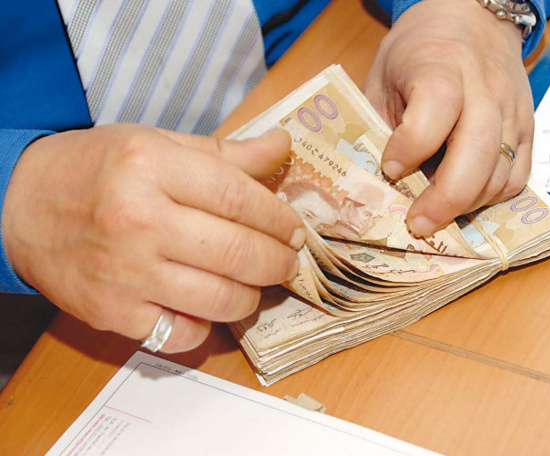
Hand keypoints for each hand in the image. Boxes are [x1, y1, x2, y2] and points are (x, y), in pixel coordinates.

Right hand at [1, 124, 303, 352]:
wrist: (20, 206)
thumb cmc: (96, 169)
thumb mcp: (157, 143)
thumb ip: (225, 152)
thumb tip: (283, 146)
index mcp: (151, 166)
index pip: (240, 198)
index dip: (279, 218)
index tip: (295, 230)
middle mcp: (137, 221)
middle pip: (237, 253)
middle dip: (278, 262)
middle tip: (288, 261)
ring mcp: (124, 273)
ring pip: (220, 299)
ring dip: (251, 296)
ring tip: (253, 283)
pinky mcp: (111, 313)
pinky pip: (182, 334)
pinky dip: (205, 327)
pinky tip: (206, 307)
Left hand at [364, 0, 533, 236]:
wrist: (472, 19)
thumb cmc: (418, 51)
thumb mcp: (384, 75)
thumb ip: (378, 124)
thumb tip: (374, 183)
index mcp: (442, 64)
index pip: (437, 105)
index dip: (412, 144)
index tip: (390, 167)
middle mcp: (485, 87)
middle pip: (479, 149)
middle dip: (447, 197)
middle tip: (417, 223)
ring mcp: (513, 110)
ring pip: (502, 171)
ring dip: (468, 204)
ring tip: (436, 215)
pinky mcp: (528, 128)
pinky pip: (519, 176)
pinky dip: (492, 197)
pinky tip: (466, 200)